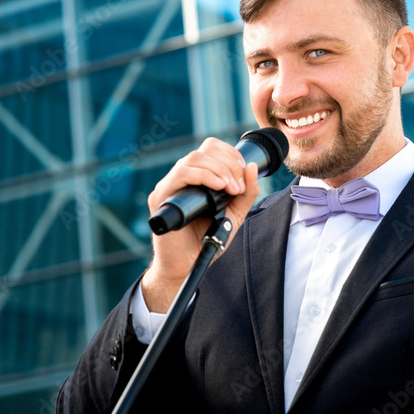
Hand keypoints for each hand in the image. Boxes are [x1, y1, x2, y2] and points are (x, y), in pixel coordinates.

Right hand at [141, 138, 260, 311]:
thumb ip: (246, 193)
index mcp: (197, 177)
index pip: (212, 148)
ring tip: (231, 188)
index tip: (245, 174)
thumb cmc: (206, 240)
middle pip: (204, 149)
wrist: (187, 265)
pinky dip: (203, 176)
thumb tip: (253, 167)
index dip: (231, 155)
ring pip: (193, 158)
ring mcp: (170, 186)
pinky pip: (180, 175)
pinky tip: (217, 187)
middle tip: (239, 185)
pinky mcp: (161, 197)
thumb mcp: (234, 214)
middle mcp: (182, 178)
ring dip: (219, 169)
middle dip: (229, 163)